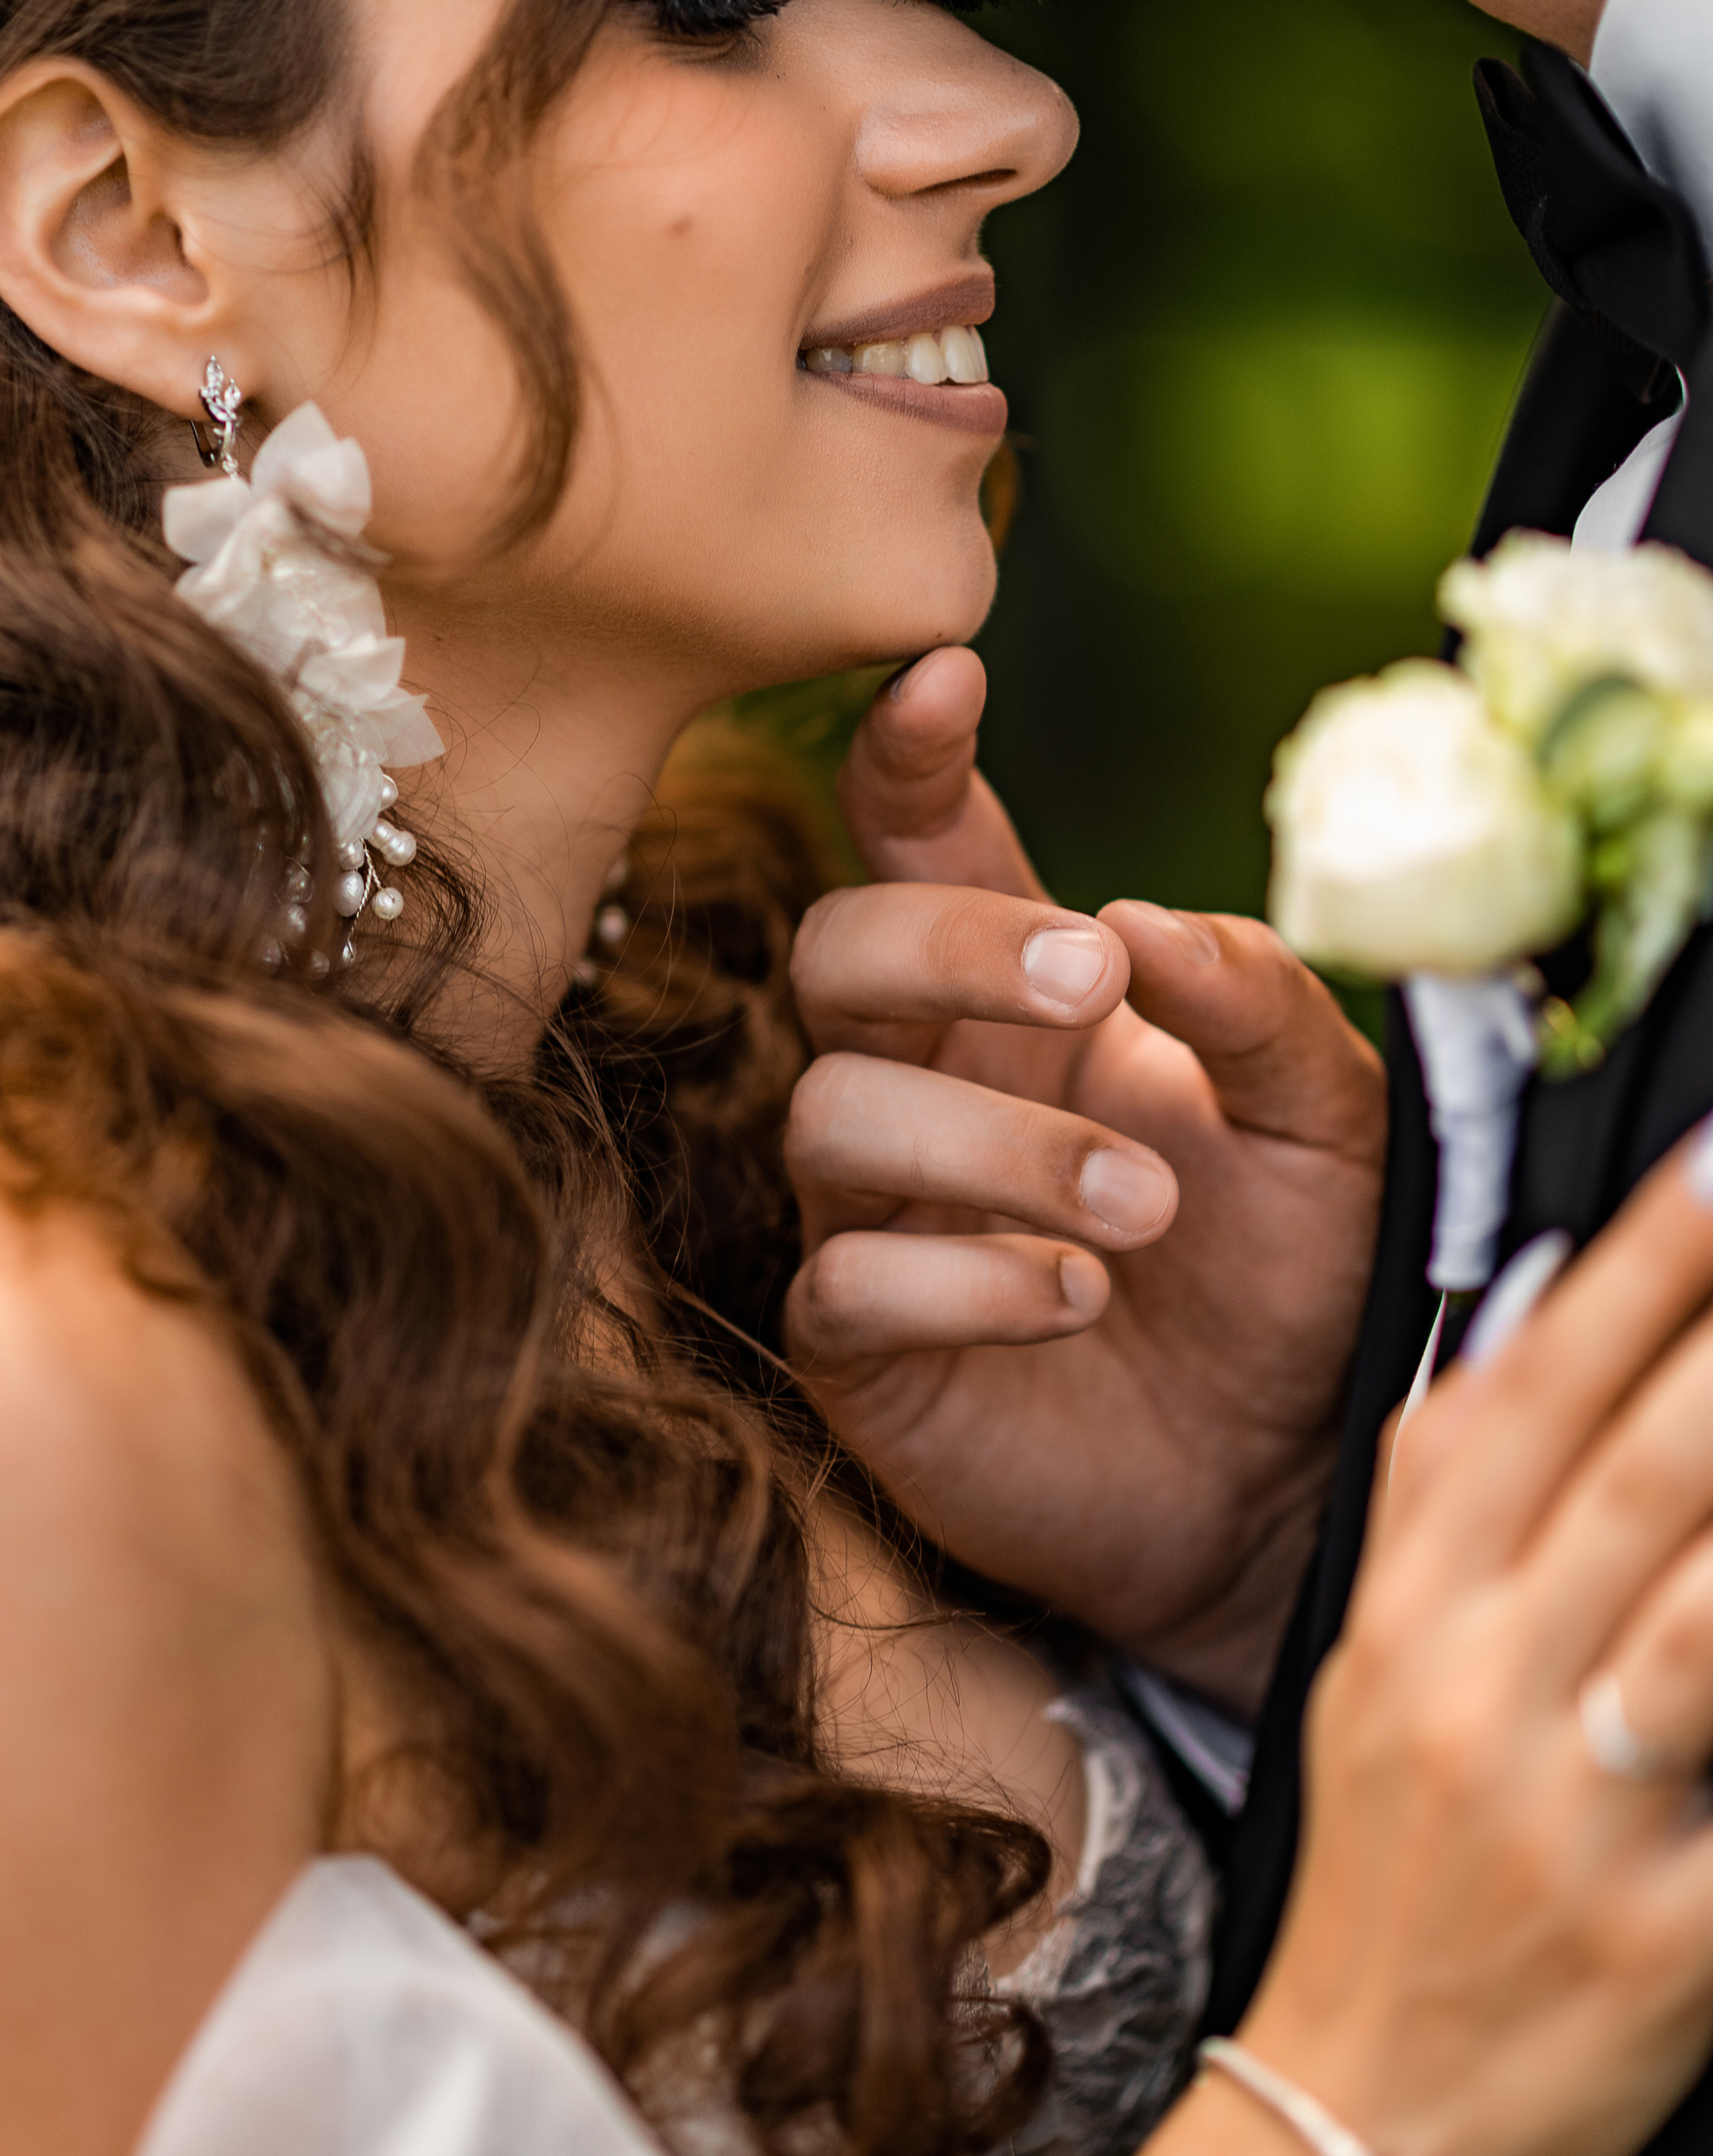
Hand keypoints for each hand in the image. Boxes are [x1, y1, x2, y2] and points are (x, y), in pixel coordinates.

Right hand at [782, 649, 1384, 1710]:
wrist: (1282, 1477)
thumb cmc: (1292, 1270)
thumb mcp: (1326, 1118)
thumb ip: (1256, 1002)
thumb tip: (1140, 922)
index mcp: (1020, 997)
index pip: (923, 843)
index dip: (910, 758)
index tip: (943, 678)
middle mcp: (926, 1082)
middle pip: (835, 950)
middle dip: (944, 946)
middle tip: (1087, 988)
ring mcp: (875, 1213)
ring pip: (829, 1114)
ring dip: (994, 1146)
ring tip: (1146, 1211)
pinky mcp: (861, 1348)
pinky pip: (844, 1280)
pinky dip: (961, 1279)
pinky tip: (1077, 1297)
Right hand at [912, 1130, 1712, 2155]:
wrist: (1364, 2125)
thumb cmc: (1393, 1880)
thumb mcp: (1375, 1669)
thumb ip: (1450, 1500)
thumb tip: (1536, 1318)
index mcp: (1403, 1614)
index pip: (1512, 1398)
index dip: (1628, 1267)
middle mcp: (1469, 1689)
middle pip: (1621, 1472)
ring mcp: (1566, 1811)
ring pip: (1694, 1608)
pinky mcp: (1668, 1937)